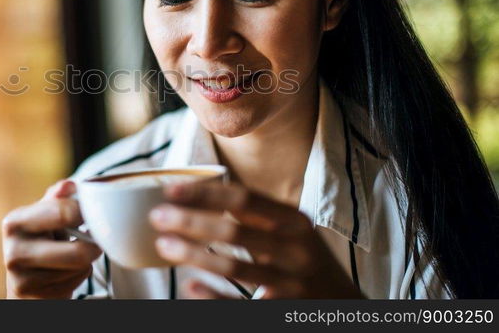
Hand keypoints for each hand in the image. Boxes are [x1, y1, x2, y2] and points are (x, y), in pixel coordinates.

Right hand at [2, 180, 101, 298]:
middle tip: (95, 239)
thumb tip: (69, 185)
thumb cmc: (41, 239)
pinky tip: (67, 271)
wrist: (24, 277)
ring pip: (78, 268)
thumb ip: (57, 198)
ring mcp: (21, 278)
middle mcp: (14, 251)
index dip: (88, 213)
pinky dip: (78, 276)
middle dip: (94, 246)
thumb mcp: (45, 215)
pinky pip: (74, 283)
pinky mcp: (33, 296)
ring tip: (73, 253)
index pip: (64, 213)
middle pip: (77, 252)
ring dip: (85, 261)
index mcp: (15, 222)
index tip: (95, 214)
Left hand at [148, 181, 363, 298]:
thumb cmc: (307, 263)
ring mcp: (293, 284)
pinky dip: (213, 297)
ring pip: (235, 267)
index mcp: (294, 221)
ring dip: (194, 255)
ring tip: (163, 247)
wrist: (346, 308)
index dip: (204, 193)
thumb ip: (257, 216)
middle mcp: (296, 249)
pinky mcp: (284, 312)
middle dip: (190, 221)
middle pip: (235, 230)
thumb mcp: (293, 233)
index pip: (244, 199)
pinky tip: (190, 288)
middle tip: (157, 217)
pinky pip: (241, 306)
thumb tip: (201, 196)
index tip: (171, 189)